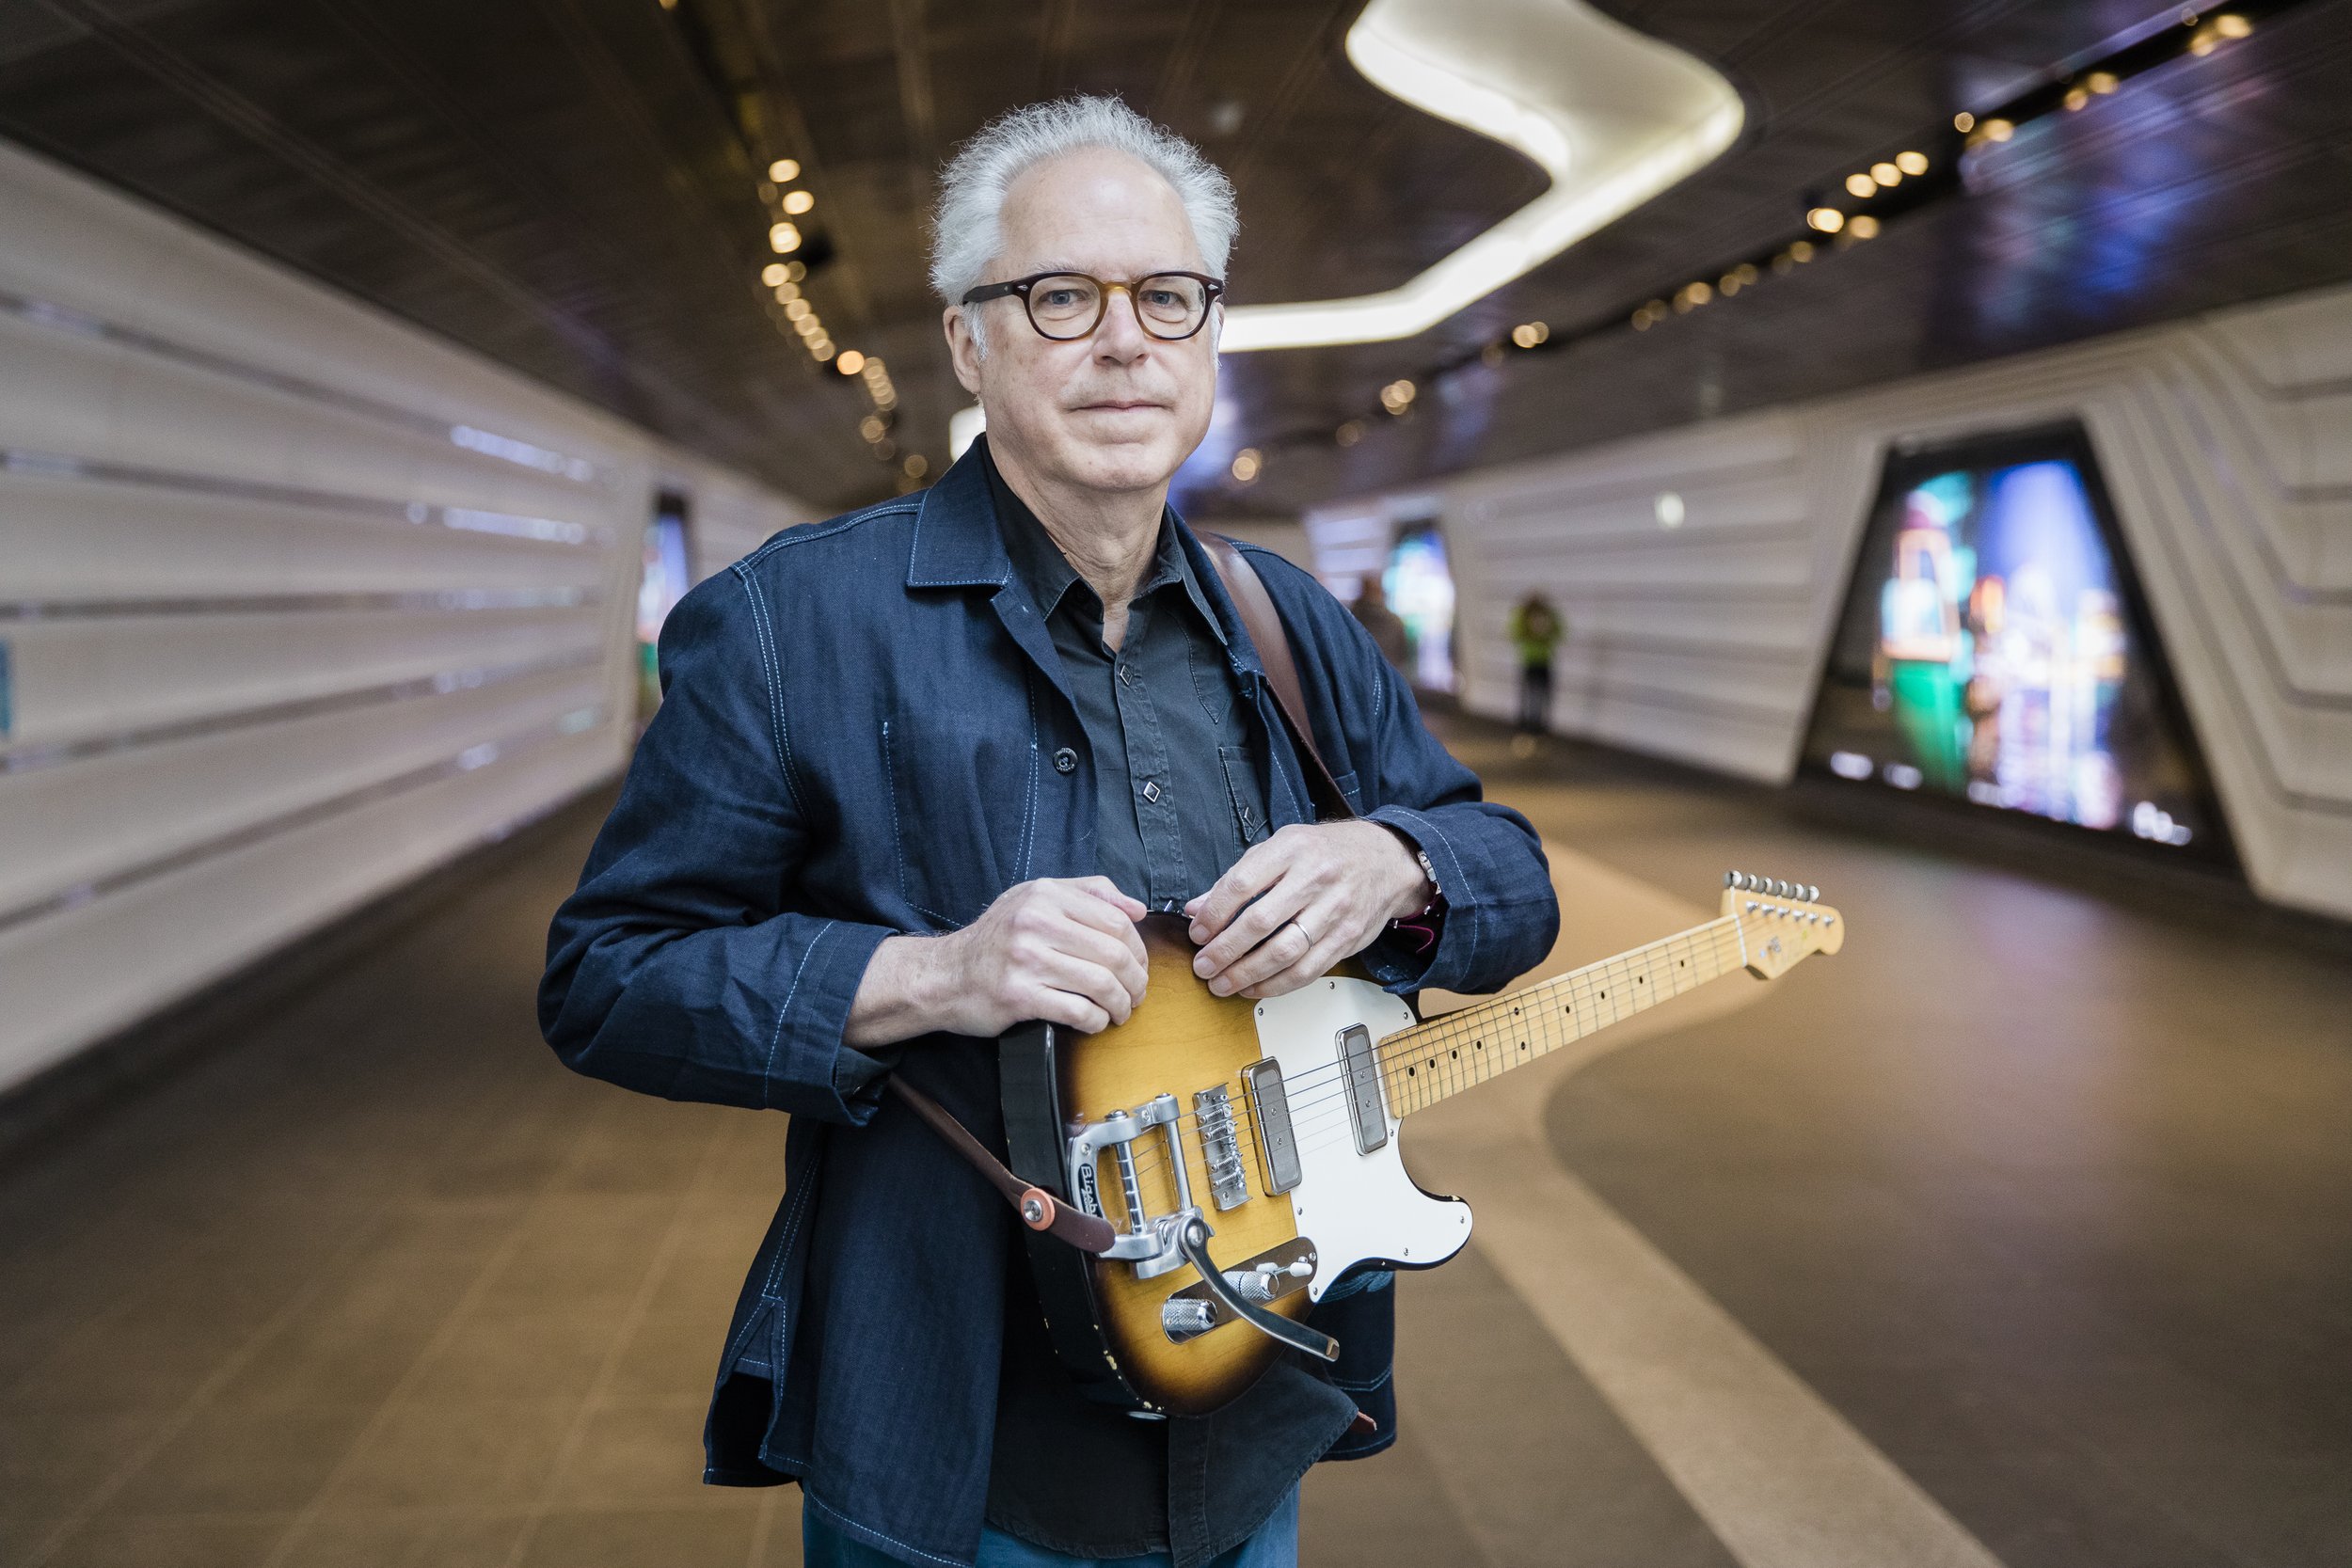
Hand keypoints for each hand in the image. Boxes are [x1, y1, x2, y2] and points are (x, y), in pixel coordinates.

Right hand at [847, 877, 1150, 1044]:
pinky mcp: (1019, 996)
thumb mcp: (1034, 898)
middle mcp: (1035, 922)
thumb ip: (1088, 893)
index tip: (1140, 966)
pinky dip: (1096, 1021)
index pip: (1115, 920)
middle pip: (1114, 953)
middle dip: (1136, 980)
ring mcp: (1026, 960)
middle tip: (1137, 994)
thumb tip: (1136, 909)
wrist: (945, 976)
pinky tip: (1095, 1022)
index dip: (1138, 948)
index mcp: (1045, 895)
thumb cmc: (997, 939)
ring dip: (1121, 1004)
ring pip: (1101, 984)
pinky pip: (1078, 1011)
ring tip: (1121, 1011)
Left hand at [1183, 822, 1430, 1000]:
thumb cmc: (1324, 853)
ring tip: (1223, 984)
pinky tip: (1254, 988)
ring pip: (1285, 952)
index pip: (1242, 884)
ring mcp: (1335, 909)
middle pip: (1261, 922)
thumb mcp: (1280, 848)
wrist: (1384, 859)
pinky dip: (1277, 985)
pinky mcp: (1348, 937)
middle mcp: (1315, 877)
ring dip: (1247, 974)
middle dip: (1225, 950)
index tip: (1197, 934)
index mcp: (1291, 849)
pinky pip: (1308, 970)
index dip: (1214, 914)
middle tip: (1203, 967)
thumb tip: (1196, 909)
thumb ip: (1238, 877)